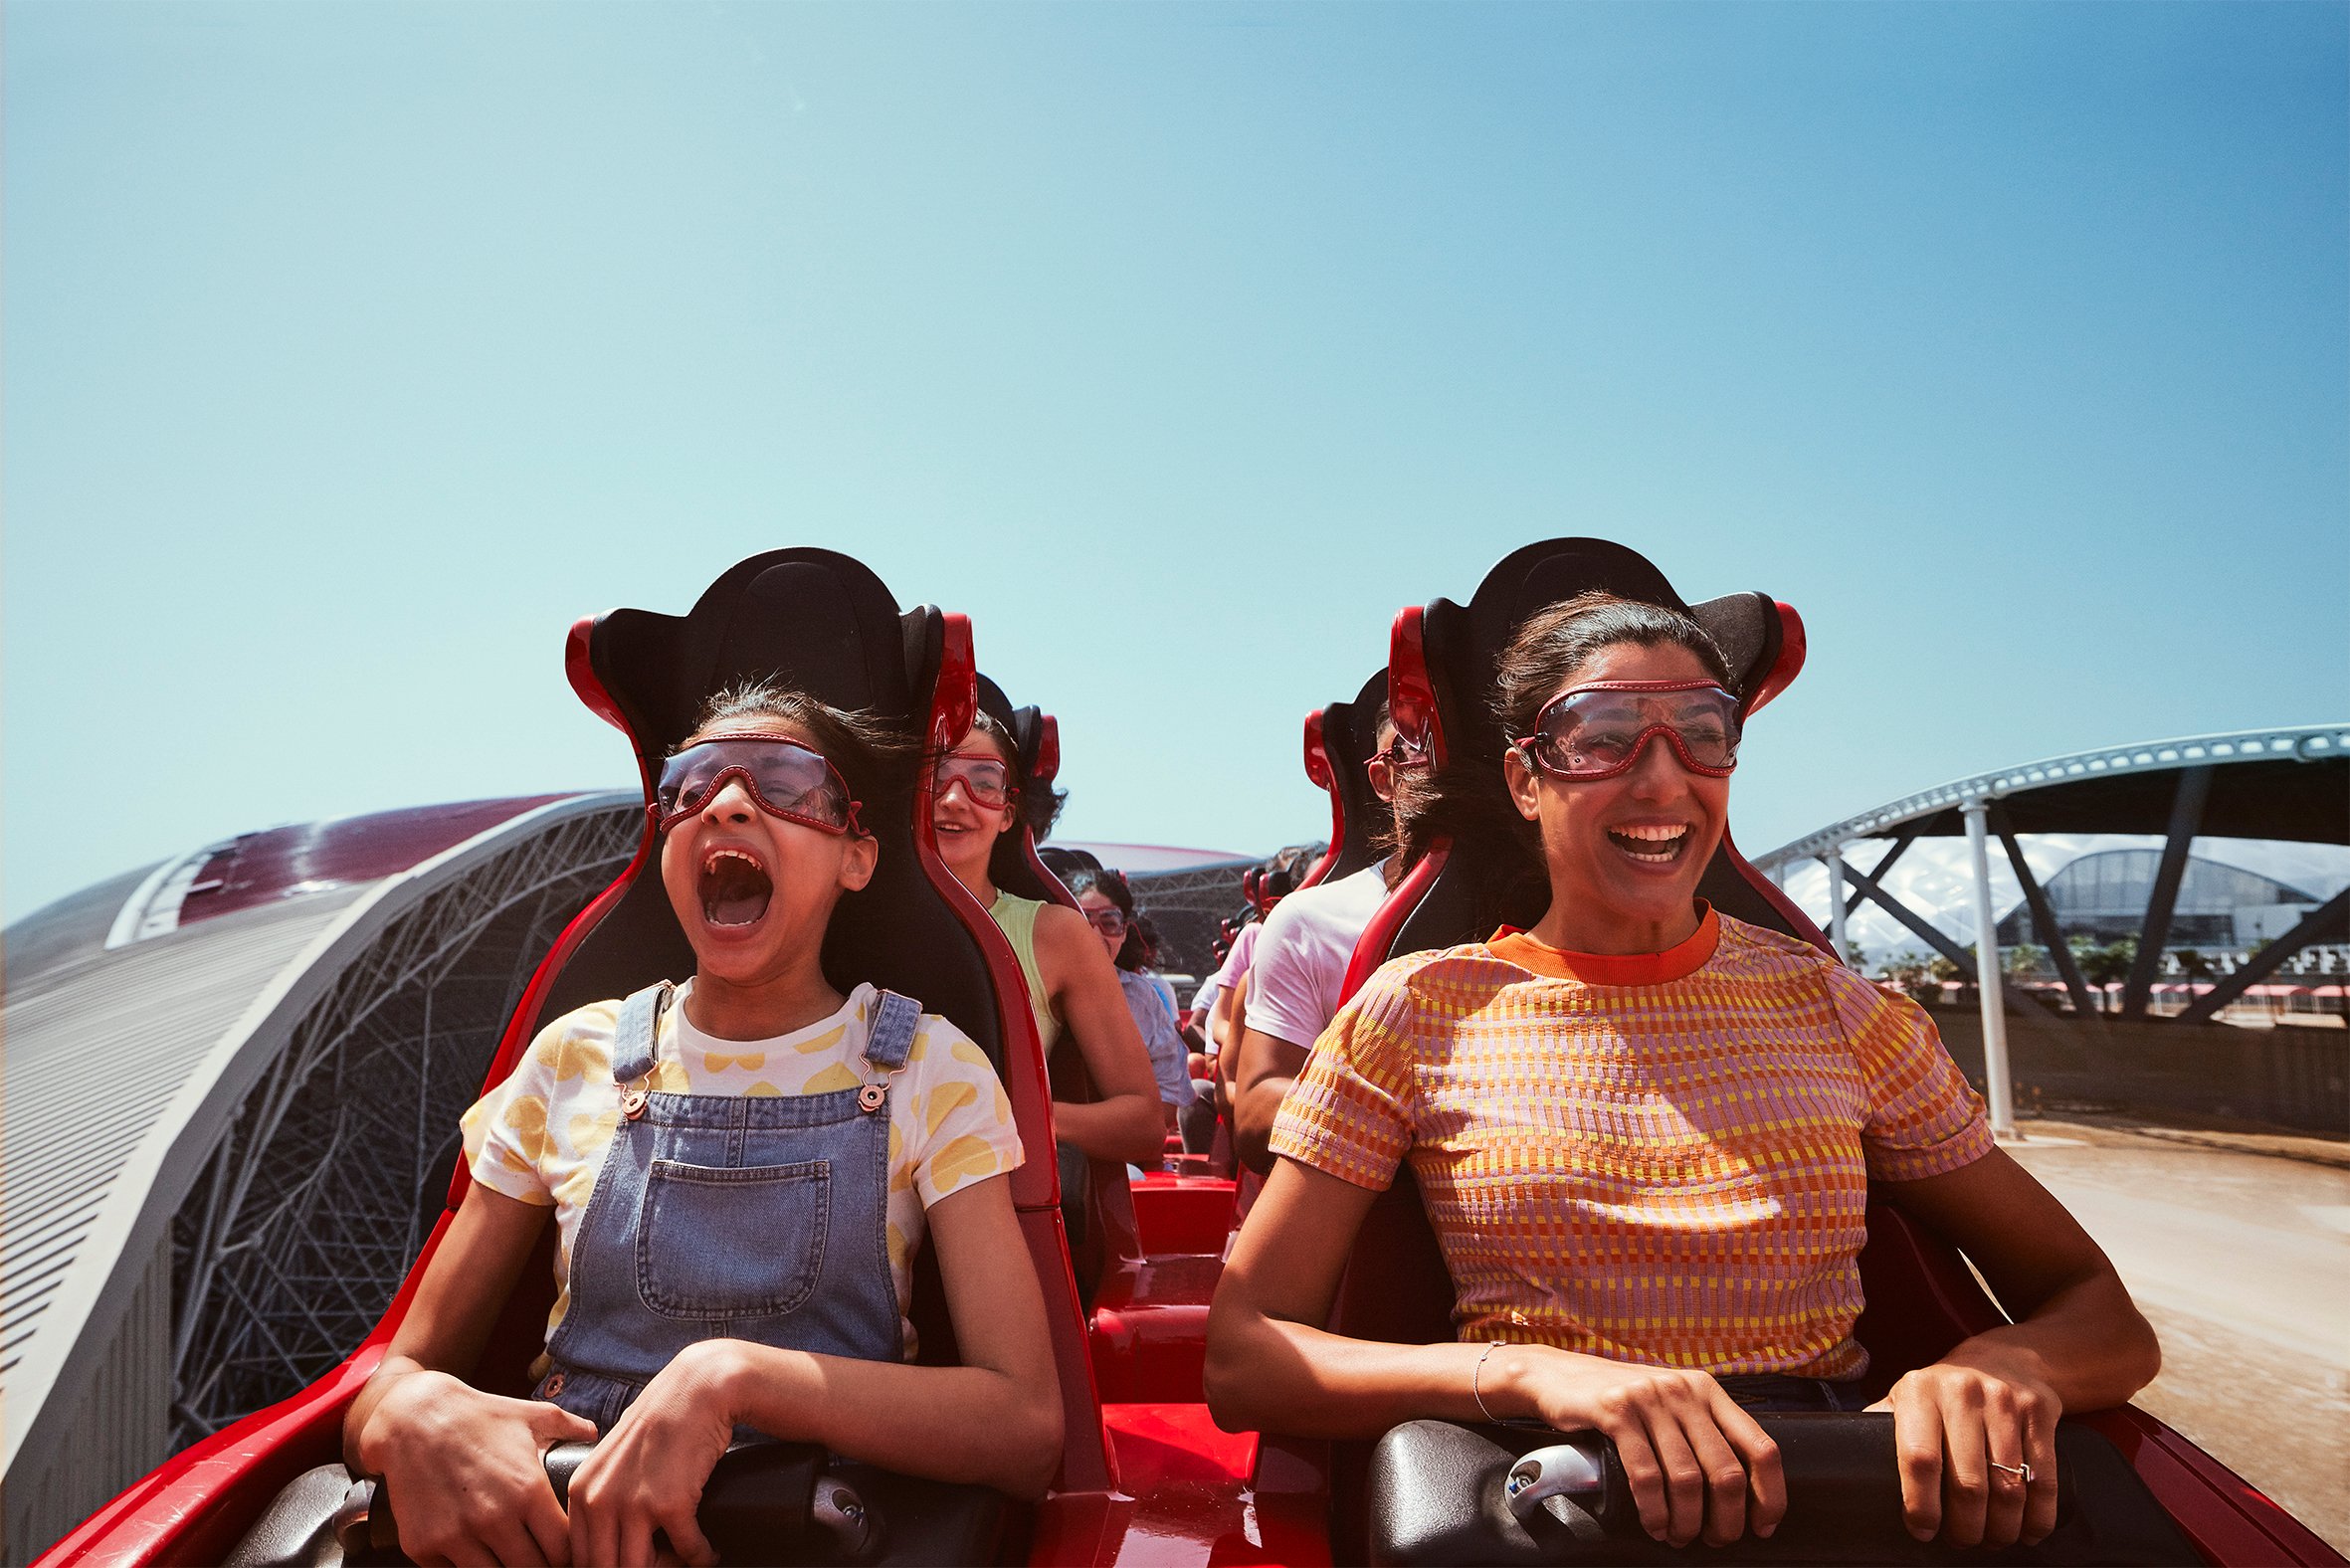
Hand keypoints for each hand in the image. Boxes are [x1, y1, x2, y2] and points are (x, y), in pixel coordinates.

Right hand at [361, 1370, 595, 1565]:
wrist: (413, 1418)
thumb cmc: (478, 1416)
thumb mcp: (530, 1415)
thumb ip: (568, 1426)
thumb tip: (593, 1432)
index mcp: (528, 1491)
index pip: (562, 1550)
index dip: (568, 1556)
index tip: (564, 1552)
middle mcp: (495, 1518)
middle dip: (540, 1566)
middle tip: (538, 1556)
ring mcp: (457, 1536)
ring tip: (510, 1555)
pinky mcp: (424, 1546)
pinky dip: (466, 1567)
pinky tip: (474, 1552)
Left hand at [567, 1341, 738, 1567]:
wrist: (697, 1390)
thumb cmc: (660, 1423)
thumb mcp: (613, 1460)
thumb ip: (601, 1498)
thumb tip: (608, 1546)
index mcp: (582, 1492)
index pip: (580, 1558)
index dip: (608, 1566)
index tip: (636, 1560)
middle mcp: (601, 1500)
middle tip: (662, 1561)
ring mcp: (635, 1504)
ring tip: (684, 1559)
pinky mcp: (672, 1504)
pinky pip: (688, 1552)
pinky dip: (702, 1557)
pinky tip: (709, 1552)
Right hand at [1507, 1348, 1784, 1546]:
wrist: (1555, 1376)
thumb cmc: (1620, 1402)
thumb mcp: (1669, 1403)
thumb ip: (1701, 1432)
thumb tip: (1739, 1495)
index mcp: (1708, 1390)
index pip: (1761, 1447)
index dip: (1770, 1495)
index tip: (1763, 1526)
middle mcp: (1684, 1390)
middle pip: (1727, 1472)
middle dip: (1725, 1520)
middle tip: (1714, 1540)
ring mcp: (1650, 1399)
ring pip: (1687, 1480)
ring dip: (1687, 1522)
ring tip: (1678, 1537)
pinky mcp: (1616, 1411)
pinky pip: (1647, 1475)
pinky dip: (1655, 1511)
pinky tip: (1654, 1525)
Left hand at [1870, 1345, 2060, 1547]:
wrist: (2005, 1357)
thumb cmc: (1943, 1391)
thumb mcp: (1907, 1398)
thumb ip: (1880, 1429)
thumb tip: (1849, 1468)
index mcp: (1918, 1392)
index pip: (1918, 1459)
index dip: (1921, 1505)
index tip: (1923, 1531)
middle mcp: (1962, 1393)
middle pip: (1968, 1483)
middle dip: (1965, 1528)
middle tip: (1961, 1542)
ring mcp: (2005, 1402)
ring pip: (2008, 1487)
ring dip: (2001, 1529)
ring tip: (1991, 1541)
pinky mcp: (2040, 1413)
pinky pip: (2044, 1480)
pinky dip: (2037, 1518)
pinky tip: (2026, 1533)